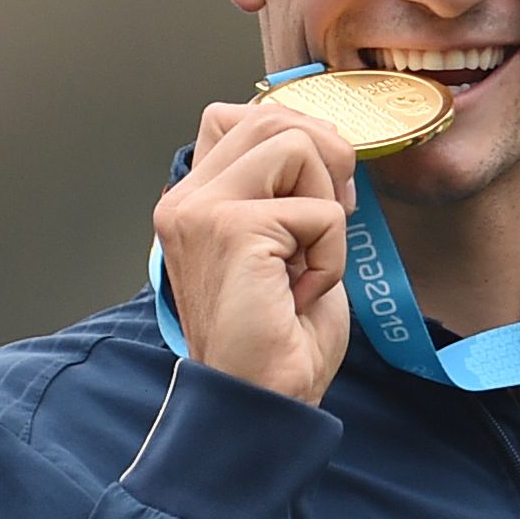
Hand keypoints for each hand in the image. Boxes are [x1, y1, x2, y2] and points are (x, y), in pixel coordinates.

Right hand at [155, 99, 357, 403]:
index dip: (296, 140)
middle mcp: (186, 200)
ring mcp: (202, 211)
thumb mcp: (287, 245)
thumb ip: (290, 190)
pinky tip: (302, 293)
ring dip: (326, 205)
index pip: (241, 119)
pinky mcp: (232, 229)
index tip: (318, 196)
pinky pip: (320, 210)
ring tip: (307, 261)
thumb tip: (333, 144)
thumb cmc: (279, 339)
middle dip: (325, 159)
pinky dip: (332, 255)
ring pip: (295, 143)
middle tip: (330, 222)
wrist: (263, 401)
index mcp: (194, 202)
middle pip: (270, 118)